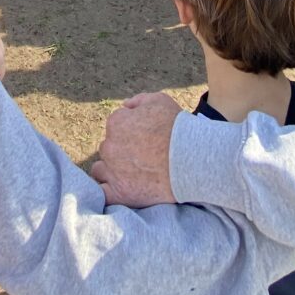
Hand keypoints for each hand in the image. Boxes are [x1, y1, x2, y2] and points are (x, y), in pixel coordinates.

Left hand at [91, 92, 179, 206]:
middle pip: (109, 148)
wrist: (193, 159)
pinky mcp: (120, 193)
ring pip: (101, 170)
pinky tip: (117, 190)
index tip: (144, 140)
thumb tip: (125, 107)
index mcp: (116, 122)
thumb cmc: (177, 127)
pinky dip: (107, 192)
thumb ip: (137, 101)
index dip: (130, 132)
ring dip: (112, 170)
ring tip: (134, 174)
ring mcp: (113, 171)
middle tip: (143, 157)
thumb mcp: (159, 100)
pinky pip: (103, 194)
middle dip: (121, 151)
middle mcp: (109, 146)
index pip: (115, 127)